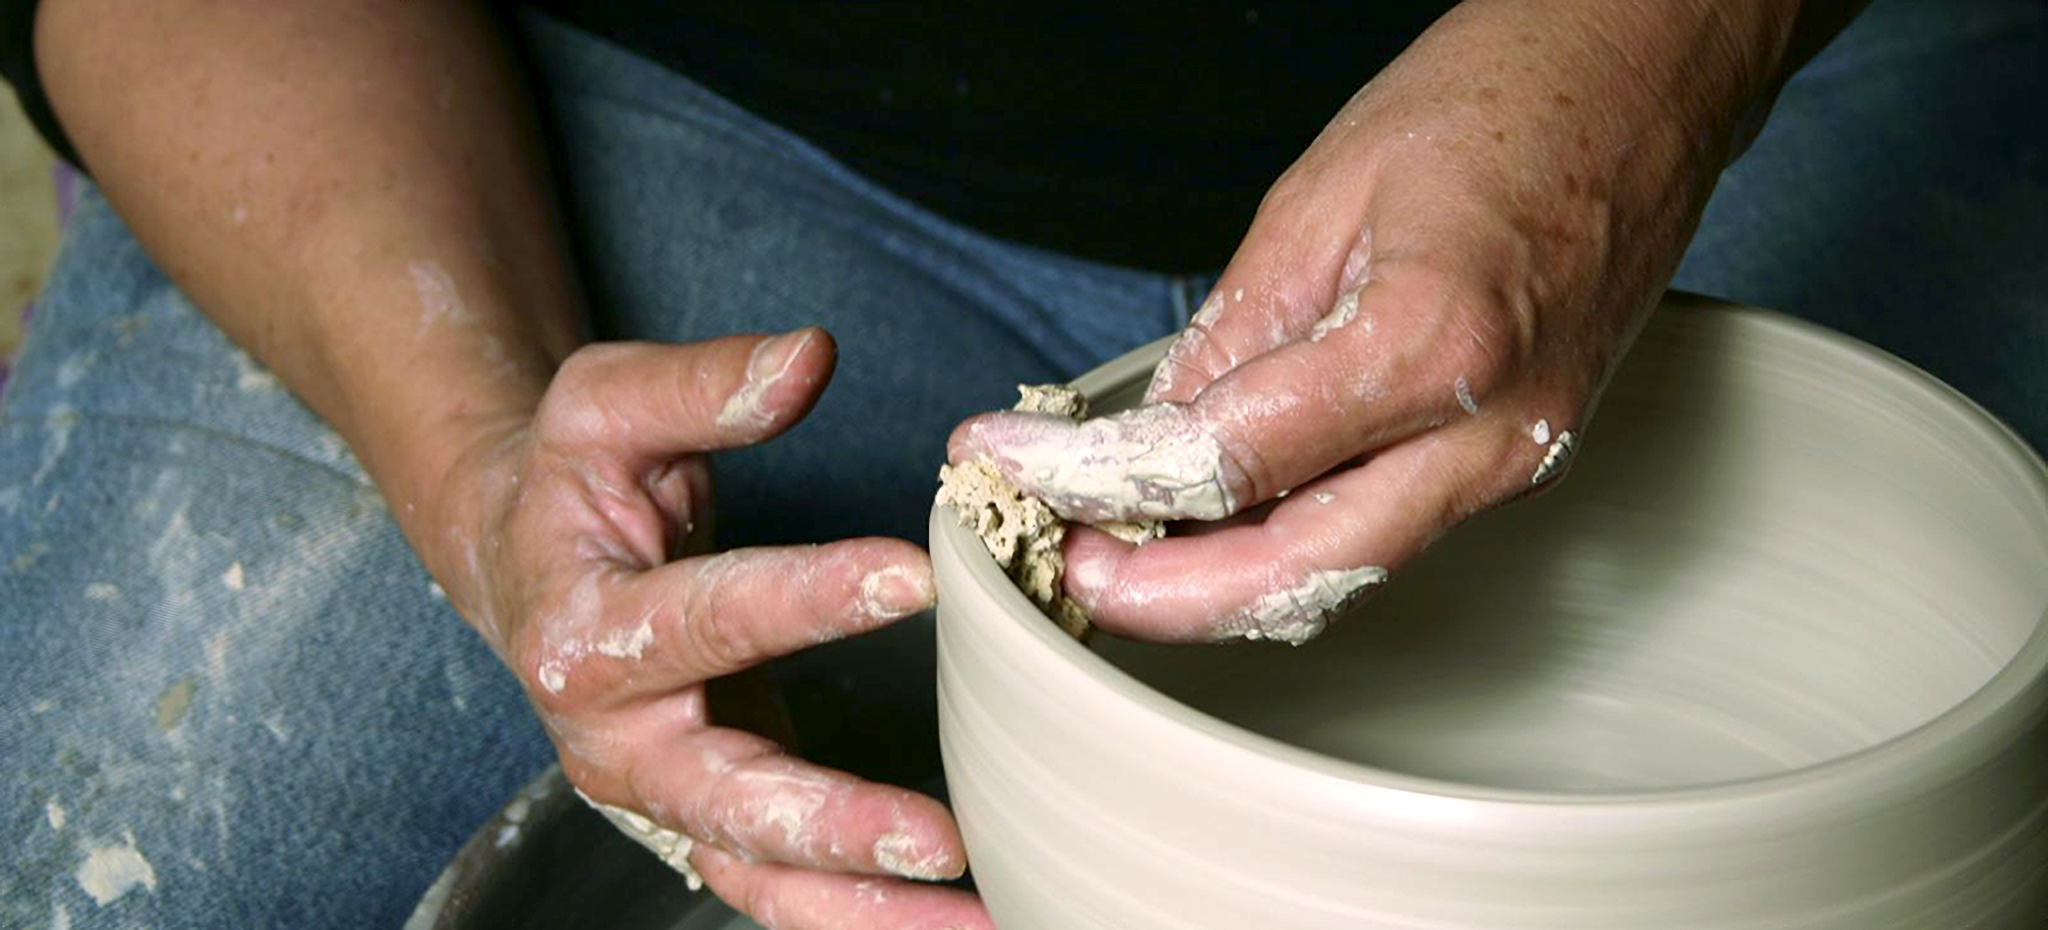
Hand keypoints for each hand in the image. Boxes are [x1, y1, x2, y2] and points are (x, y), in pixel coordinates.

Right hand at [432, 329, 990, 929]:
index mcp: (585, 630)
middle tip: (938, 839)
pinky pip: (780, 889)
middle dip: (834, 822)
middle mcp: (616, 738)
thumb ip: (705, 384)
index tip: (913, 576)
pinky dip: (857, 916)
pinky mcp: (705, 822)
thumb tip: (810, 357)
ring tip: (971, 921)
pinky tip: (949, 923)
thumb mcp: (609, 402)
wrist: (528, 561)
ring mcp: (662, 795)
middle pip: (727, 795)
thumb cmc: (574, 479)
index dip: (808, 596)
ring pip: (759, 872)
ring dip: (863, 907)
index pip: (706, 616)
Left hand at [952, 1, 1767, 643]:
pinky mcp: (1521, 456)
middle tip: (1072, 565)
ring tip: (1124, 553)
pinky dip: (1291, 545)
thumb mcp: (1316, 197)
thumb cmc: (1502, 97)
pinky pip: (1388, 532)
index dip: (1100, 478)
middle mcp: (1488, 430)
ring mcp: (1518, 457)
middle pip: (1297, 573)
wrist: (1645, 77)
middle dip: (1164, 597)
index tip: (1014, 462)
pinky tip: (1220, 525)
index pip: (1227, 460)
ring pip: (1346, 574)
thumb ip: (1231, 336)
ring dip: (1223, 587)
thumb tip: (1157, 438)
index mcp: (1431, 340)